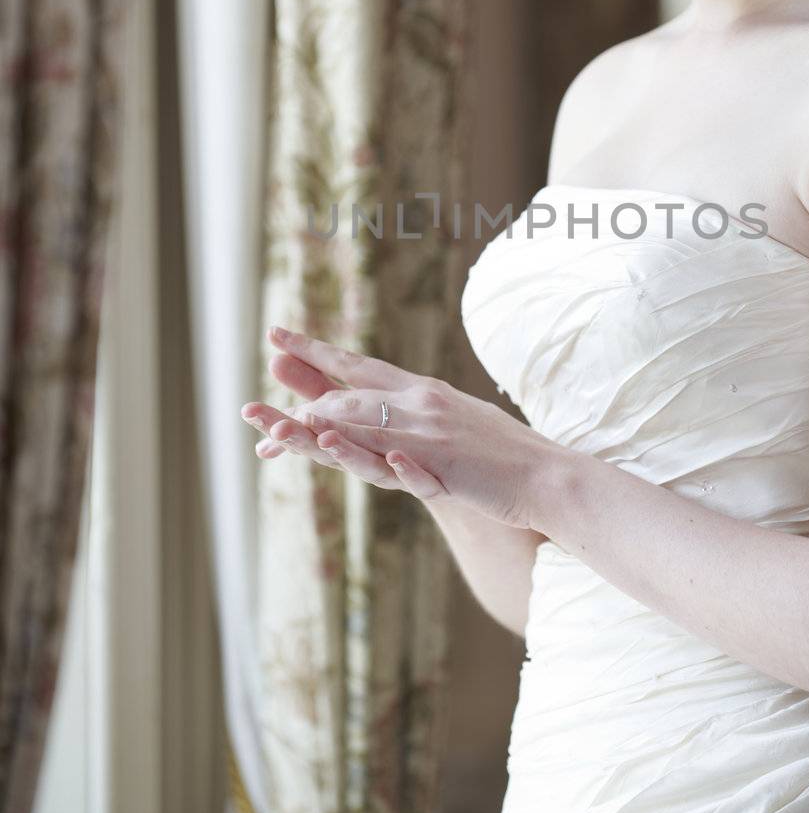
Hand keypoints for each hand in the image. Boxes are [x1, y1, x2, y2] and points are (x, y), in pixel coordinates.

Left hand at [241, 326, 566, 530]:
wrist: (550, 475)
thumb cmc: (504, 457)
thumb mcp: (456, 424)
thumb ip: (420, 415)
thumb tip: (390, 415)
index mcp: (423, 391)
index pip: (359, 364)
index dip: (316, 351)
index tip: (277, 337)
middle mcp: (421, 402)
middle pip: (349, 389)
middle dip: (300, 387)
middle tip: (254, 395)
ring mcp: (429, 431)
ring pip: (358, 420)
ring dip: (310, 424)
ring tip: (271, 425)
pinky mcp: (440, 461)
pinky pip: (389, 453)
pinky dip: (357, 445)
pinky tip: (329, 440)